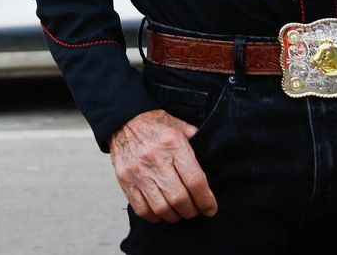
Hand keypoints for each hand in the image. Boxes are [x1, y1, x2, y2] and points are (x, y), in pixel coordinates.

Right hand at [109, 109, 217, 223]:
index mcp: (173, 144)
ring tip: (180, 212)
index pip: (195, 180)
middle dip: (192, 210)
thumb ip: (197, 144)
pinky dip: (155, 216)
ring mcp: (138, 171)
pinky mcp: (125, 181)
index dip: (206, 200)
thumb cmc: (156, 126)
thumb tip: (213, 162)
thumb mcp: (181, 127)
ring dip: (175, 216)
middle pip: (179, 198)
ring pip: (162, 208)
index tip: (210, 208)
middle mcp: (155, 158)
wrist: (123, 121)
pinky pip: (142, 209)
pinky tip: (162, 211)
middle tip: (196, 210)